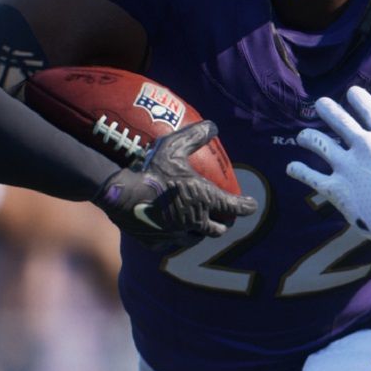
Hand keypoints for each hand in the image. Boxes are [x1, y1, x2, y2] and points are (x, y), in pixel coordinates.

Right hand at [94, 120, 257, 249]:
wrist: (120, 193)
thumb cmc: (150, 169)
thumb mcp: (173, 146)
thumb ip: (194, 136)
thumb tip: (213, 126)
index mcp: (205, 200)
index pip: (236, 208)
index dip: (246, 206)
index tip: (251, 205)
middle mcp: (196, 221)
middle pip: (219, 229)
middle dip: (223, 223)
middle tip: (222, 215)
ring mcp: (177, 235)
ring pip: (197, 238)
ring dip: (200, 231)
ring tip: (197, 223)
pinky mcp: (159, 244)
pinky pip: (172, 243)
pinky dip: (175, 237)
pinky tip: (171, 230)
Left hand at [286, 86, 370, 249]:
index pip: (367, 107)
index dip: (357, 98)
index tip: (351, 94)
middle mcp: (364, 144)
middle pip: (337, 118)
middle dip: (326, 108)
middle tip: (320, 104)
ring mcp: (346, 165)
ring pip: (317, 142)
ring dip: (307, 137)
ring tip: (302, 136)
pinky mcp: (335, 187)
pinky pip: (310, 176)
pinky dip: (298, 170)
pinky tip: (292, 167)